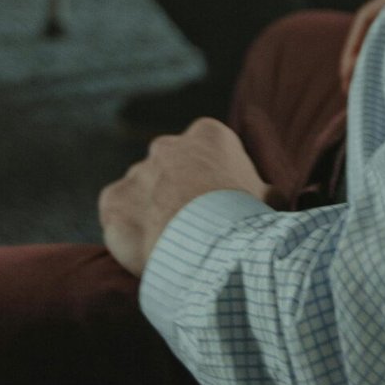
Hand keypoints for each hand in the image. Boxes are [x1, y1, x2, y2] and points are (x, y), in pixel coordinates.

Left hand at [98, 118, 273, 277]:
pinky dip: (126, 229)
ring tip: (170, 245)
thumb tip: (270, 198)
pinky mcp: (113, 199)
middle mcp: (168, 146)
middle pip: (170, 168)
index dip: (212, 180)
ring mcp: (137, 171)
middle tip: (192, 226)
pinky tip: (145, 249)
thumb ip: (262, 190)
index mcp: (209, 135)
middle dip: (177, 192)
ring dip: (151, 212)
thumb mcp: (271, 199)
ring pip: (142, 192)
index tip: (218, 206)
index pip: (206, 150)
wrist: (211, 249)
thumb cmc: (247, 222)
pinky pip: (116, 213)